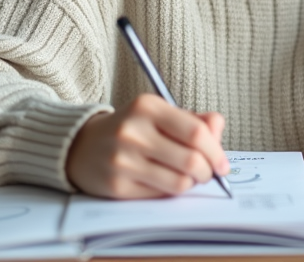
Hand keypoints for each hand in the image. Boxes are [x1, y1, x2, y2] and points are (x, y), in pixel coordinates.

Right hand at [66, 94, 229, 198]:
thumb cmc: (130, 129)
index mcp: (147, 107)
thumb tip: (218, 128)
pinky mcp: (116, 186)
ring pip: (178, 183)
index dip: (216, 151)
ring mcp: (123, 160)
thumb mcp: (159, 113)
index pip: (196, 132)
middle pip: (191, 160)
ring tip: (187, 178)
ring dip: (191, 184)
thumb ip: (192, 120)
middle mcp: (133, 132)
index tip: (222, 163)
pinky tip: (164, 183)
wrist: (81, 146)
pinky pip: (159, 196)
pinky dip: (170, 192)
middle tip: (207, 173)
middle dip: (207, 172)